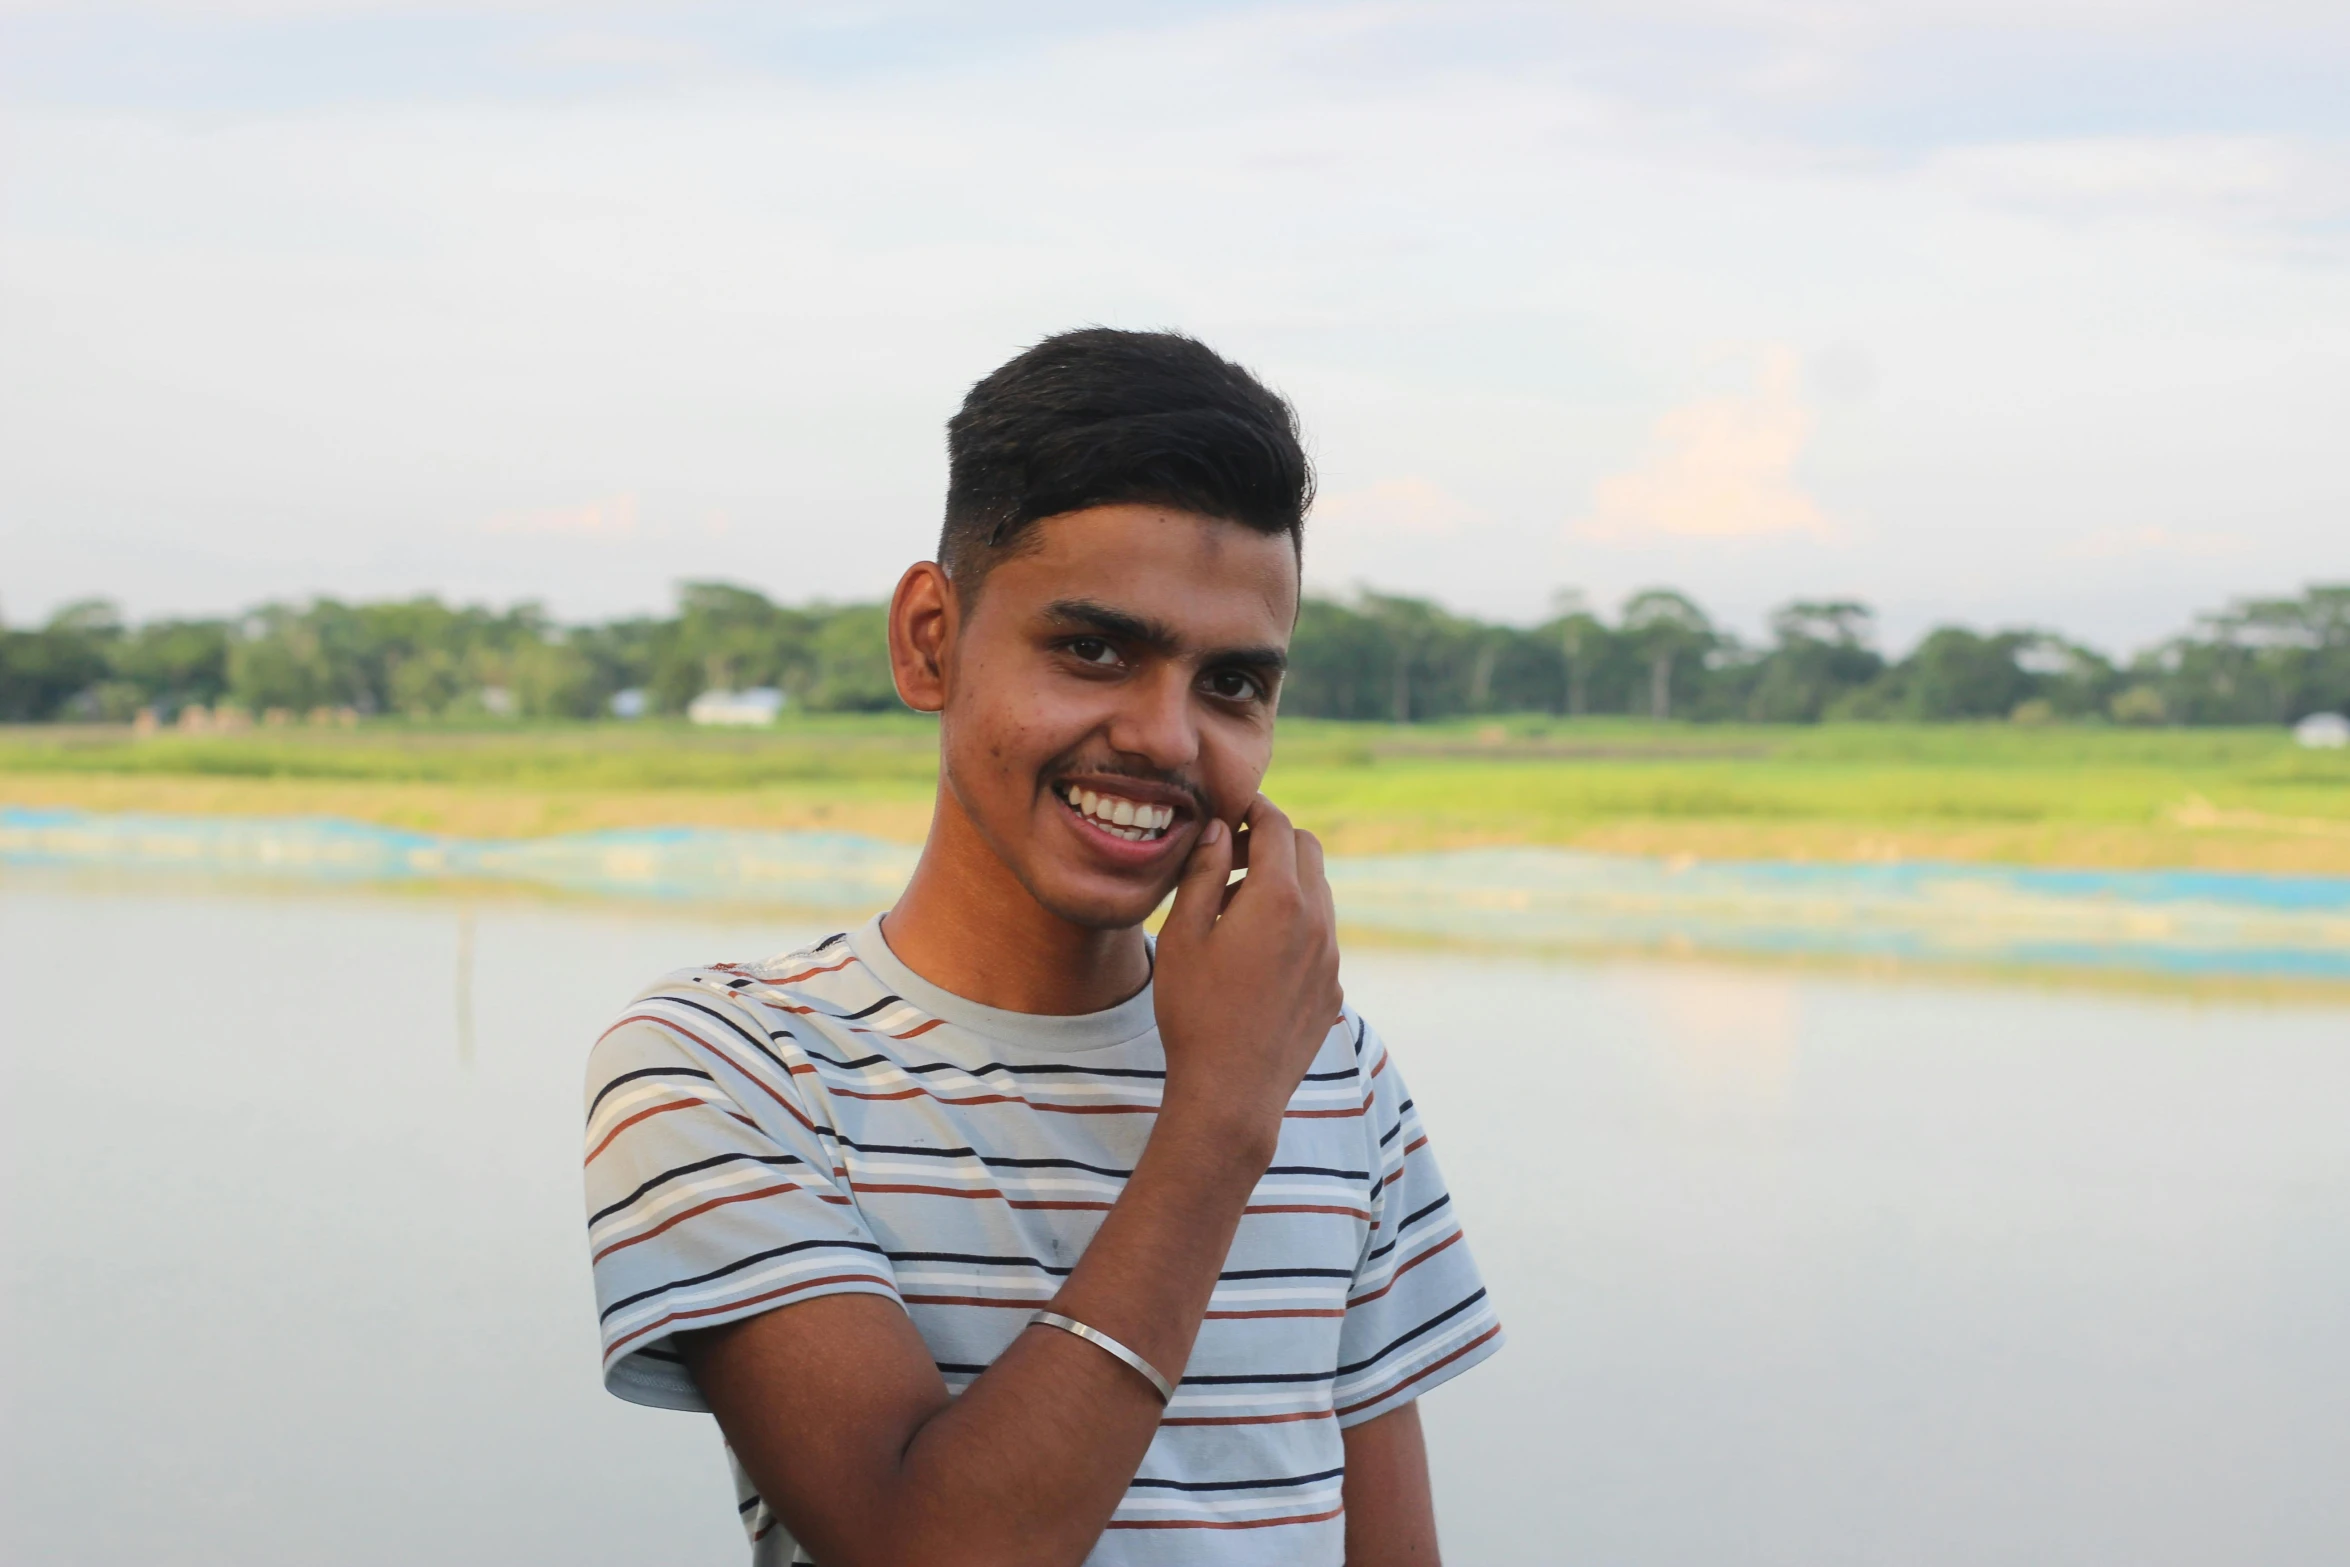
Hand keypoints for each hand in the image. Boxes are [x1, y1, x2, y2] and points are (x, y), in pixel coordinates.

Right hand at [1153, 794, 1341, 1157]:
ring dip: (1284, 884)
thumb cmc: (1195, 1012)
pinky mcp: (1333, 988)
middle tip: (1232, 857)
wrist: (1232, 1092)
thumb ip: (1204, 872)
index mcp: (1279, 898)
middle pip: (1307, 850)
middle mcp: (1318, 921)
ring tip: (1235, 912)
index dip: (1254, 808)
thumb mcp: (1184, 934)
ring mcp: (1331, 957)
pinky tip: (1255, 956)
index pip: (1278, 825)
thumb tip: (1221, 830)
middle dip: (1273, 840)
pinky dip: (1295, 924)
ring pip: (1318, 893)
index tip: (1231, 811)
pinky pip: (1321, 935)